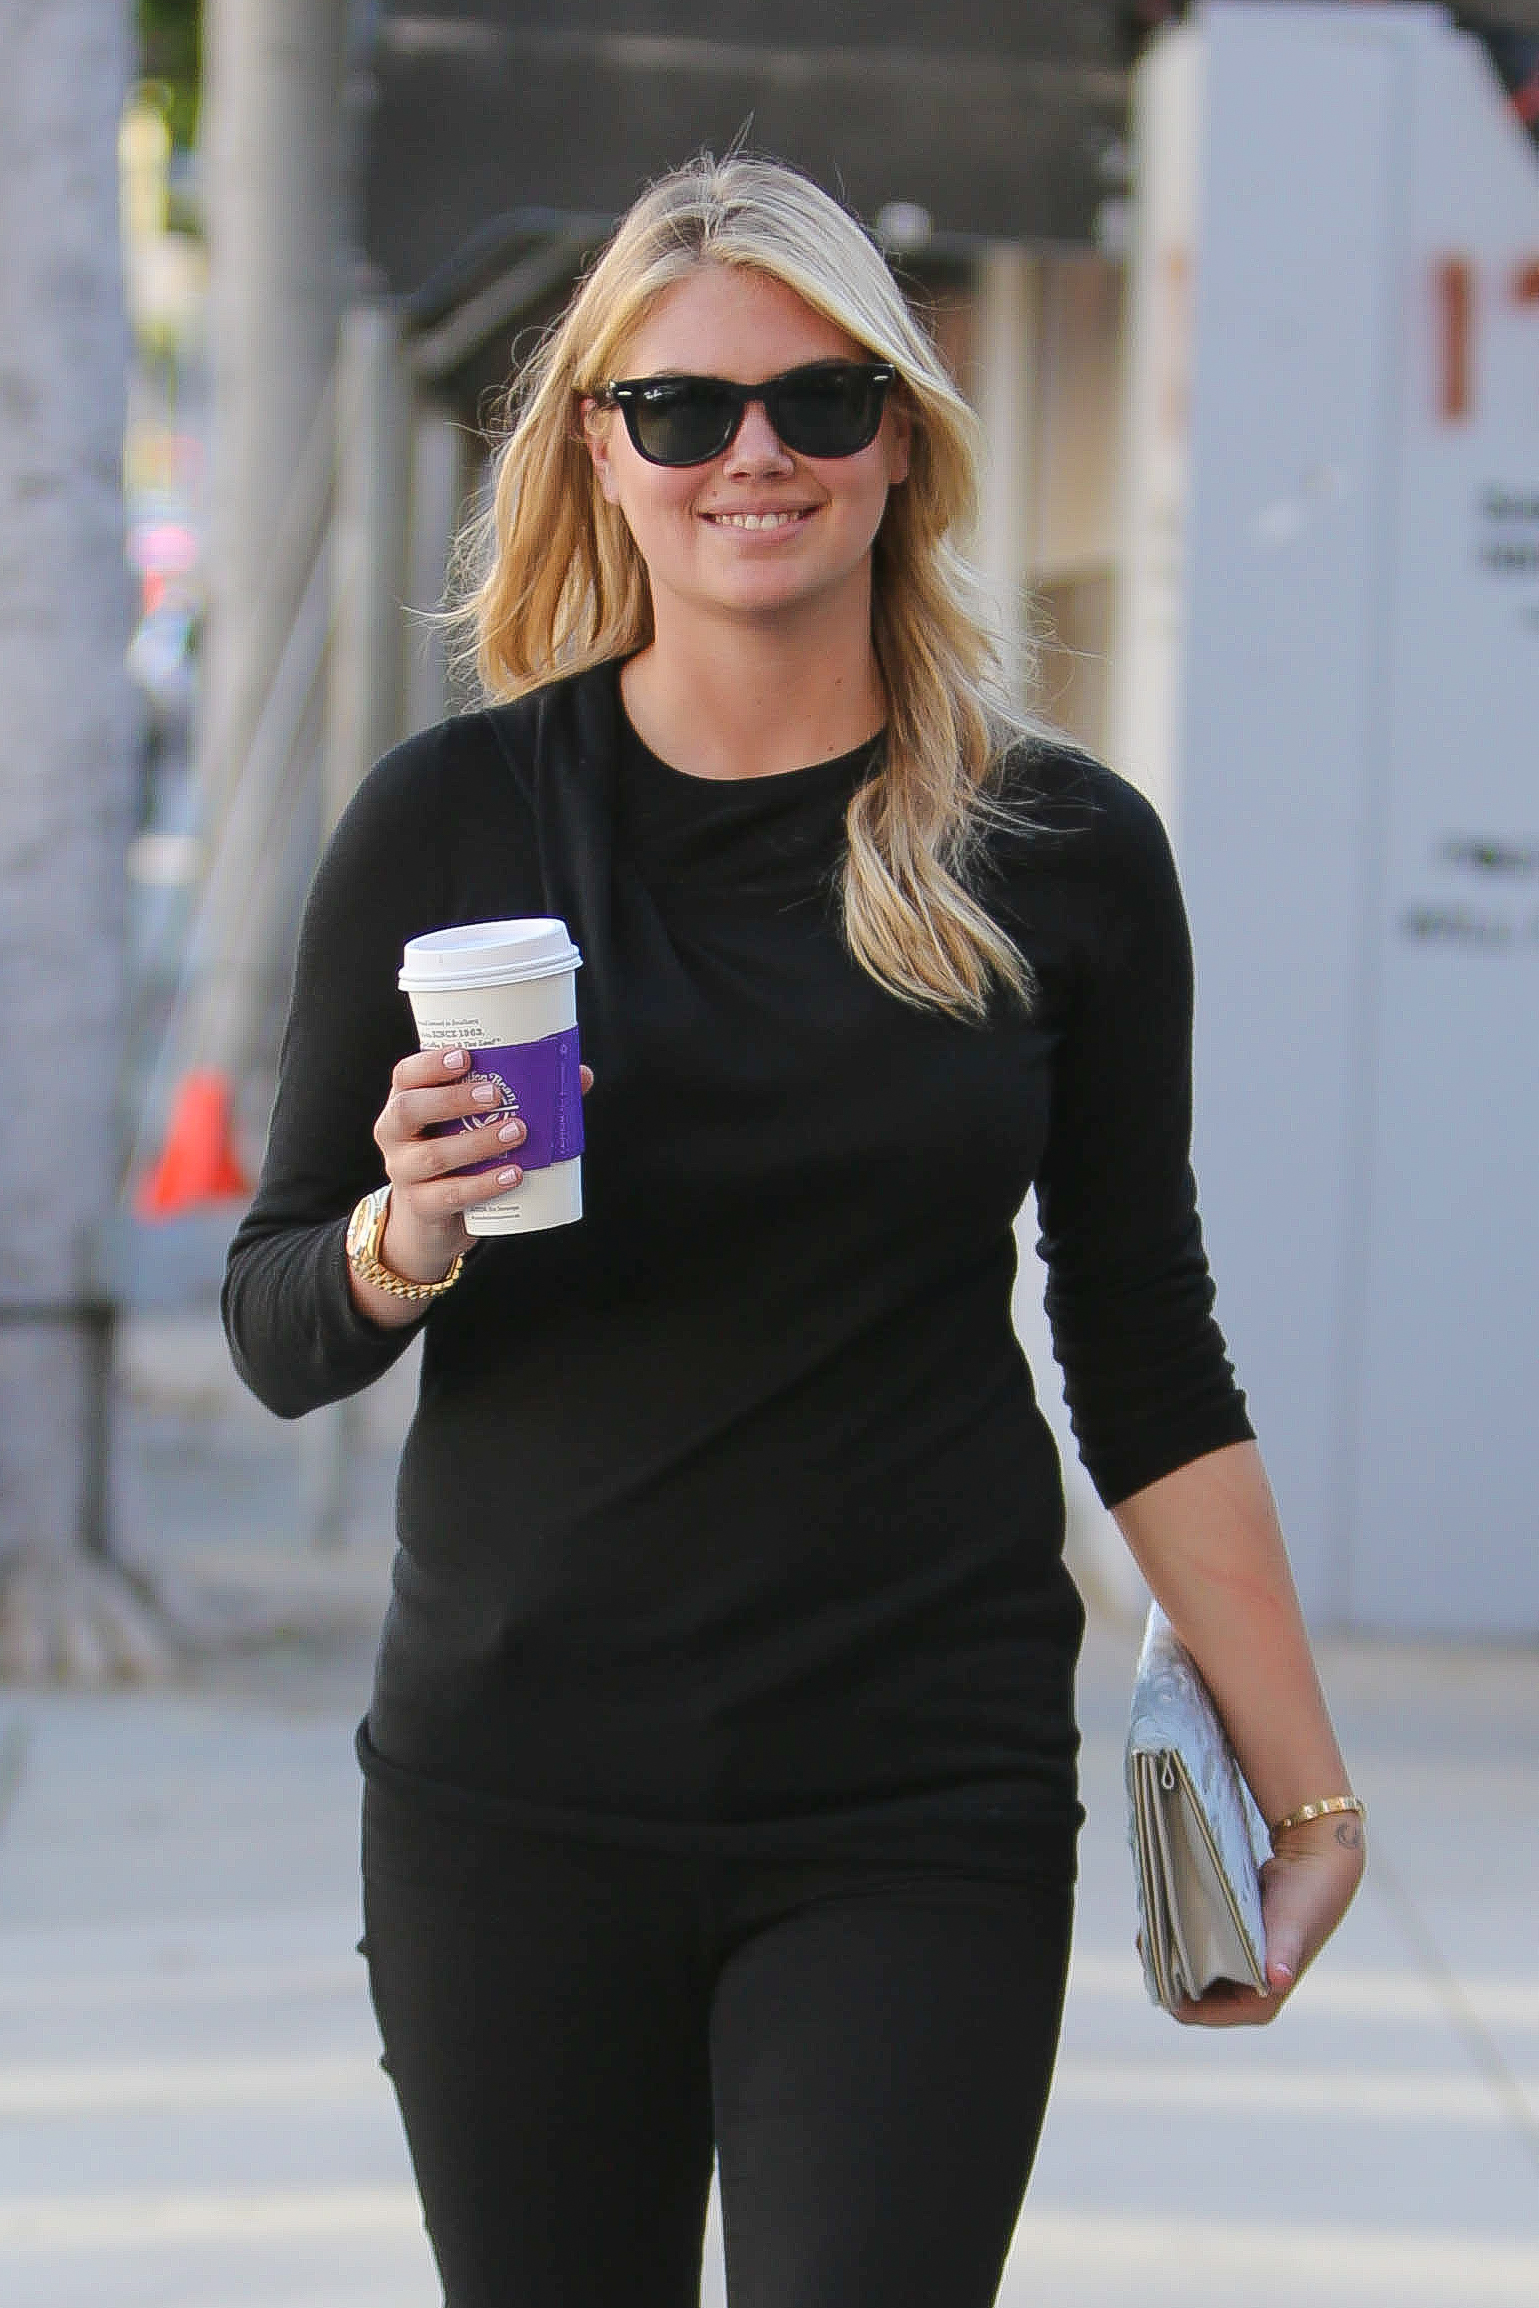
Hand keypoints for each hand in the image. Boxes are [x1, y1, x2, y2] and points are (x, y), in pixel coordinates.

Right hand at [359, 1047, 593, 1308]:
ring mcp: (403, 1171)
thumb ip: (520, 1097)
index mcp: (406, 1102)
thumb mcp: (474, 1124)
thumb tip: (580, 1076)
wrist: (431, 1220)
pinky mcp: (421, 1206)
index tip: (464, 1056)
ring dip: (477, 1142)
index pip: (404, 1076)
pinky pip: (449, 1195)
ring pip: (433, 1154)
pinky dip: (484, 1184)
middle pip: (409, 1109)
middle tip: (496, 1095)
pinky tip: (513, 1175)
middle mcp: (394, 1134)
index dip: (429, 1064)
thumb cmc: (460, 1155)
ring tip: (517, 1132)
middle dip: (452, 1099)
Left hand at [1172, 1810, 1365, 2027]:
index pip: (1198, 2014)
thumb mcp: (1289, 1927)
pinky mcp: (1232, 1949)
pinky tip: (1164, 1917)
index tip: (1151, 1962)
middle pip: (1190, 1994)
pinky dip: (1180, 1939)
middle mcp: (1246, 1996)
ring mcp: (1238, 1973)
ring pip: (1190, 1972)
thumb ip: (1282, 1952)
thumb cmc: (1305, 1900)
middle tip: (1147, 1938)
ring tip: (1152, 1926)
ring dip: (1170, 1954)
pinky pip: (1196, 1951)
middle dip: (1165, 1972)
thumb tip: (1279, 1979)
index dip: (1170, 1995)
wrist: (1315, 1863)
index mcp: (1258, 2005)